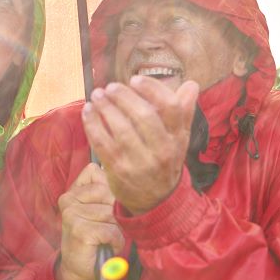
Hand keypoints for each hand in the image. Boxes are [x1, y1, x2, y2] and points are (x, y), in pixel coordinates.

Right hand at [55, 163, 123, 279]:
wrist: (77, 269)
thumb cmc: (94, 239)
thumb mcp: (99, 211)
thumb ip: (106, 192)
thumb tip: (125, 178)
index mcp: (72, 191)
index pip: (98, 173)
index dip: (111, 192)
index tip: (106, 209)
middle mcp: (69, 199)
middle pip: (110, 194)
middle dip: (117, 213)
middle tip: (107, 228)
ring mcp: (72, 214)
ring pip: (113, 214)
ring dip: (117, 230)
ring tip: (105, 239)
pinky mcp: (80, 230)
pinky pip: (112, 230)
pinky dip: (115, 241)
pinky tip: (105, 246)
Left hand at [80, 77, 198, 214]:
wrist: (156, 200)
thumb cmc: (165, 159)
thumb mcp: (179, 138)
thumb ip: (184, 111)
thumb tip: (191, 84)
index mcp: (178, 138)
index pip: (171, 108)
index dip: (152, 89)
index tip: (135, 79)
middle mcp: (162, 150)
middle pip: (144, 116)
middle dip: (124, 97)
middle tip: (111, 87)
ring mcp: (140, 162)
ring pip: (121, 128)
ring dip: (105, 108)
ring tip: (97, 95)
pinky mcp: (119, 170)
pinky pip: (102, 143)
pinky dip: (92, 124)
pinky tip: (88, 111)